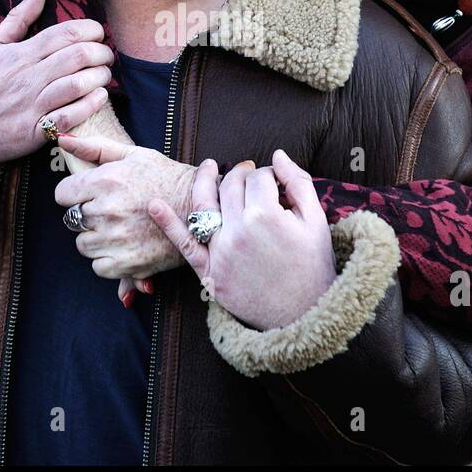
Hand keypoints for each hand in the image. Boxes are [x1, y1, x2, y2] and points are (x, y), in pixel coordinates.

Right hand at [0, 0, 114, 165]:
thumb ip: (18, 18)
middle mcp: (29, 78)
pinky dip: (90, 105)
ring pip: (78, 85)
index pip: (64, 34)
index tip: (97, 32)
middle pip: (77, 56)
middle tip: (107, 54)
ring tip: (104, 74)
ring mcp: (32, 105)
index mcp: (21, 54)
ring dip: (100, 77)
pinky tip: (99, 97)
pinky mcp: (35, 131)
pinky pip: (70, 117)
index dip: (89, 29)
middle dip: (102, 52)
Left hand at [53, 135, 196, 287]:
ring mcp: (117, 239)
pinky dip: (108, 260)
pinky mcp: (128, 264)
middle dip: (88, 214)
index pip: (62, 195)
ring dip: (96, 238)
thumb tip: (61, 139)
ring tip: (120, 228)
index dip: (75, 194)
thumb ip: (94, 147)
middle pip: (73, 219)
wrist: (202, 208)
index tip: (90, 195)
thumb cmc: (167, 178)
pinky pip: (98, 267)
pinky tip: (125, 246)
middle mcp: (108, 211)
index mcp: (106, 181)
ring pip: (83, 244)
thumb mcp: (134, 154)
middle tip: (113, 210)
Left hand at [148, 150, 336, 330]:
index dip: (268, 176)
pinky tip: (154, 205)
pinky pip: (184, 246)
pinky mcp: (209, 272)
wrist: (305, 315)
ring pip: (203, 204)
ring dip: (202, 180)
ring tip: (208, 167)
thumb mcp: (316, 220)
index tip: (276, 182)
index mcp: (267, 215)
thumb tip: (277, 155)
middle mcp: (238, 230)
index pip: (259, 178)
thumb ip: (298, 182)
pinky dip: (168, 224)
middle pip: (231, 186)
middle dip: (242, 176)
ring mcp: (220, 252)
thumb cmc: (314, 266)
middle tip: (252, 179)